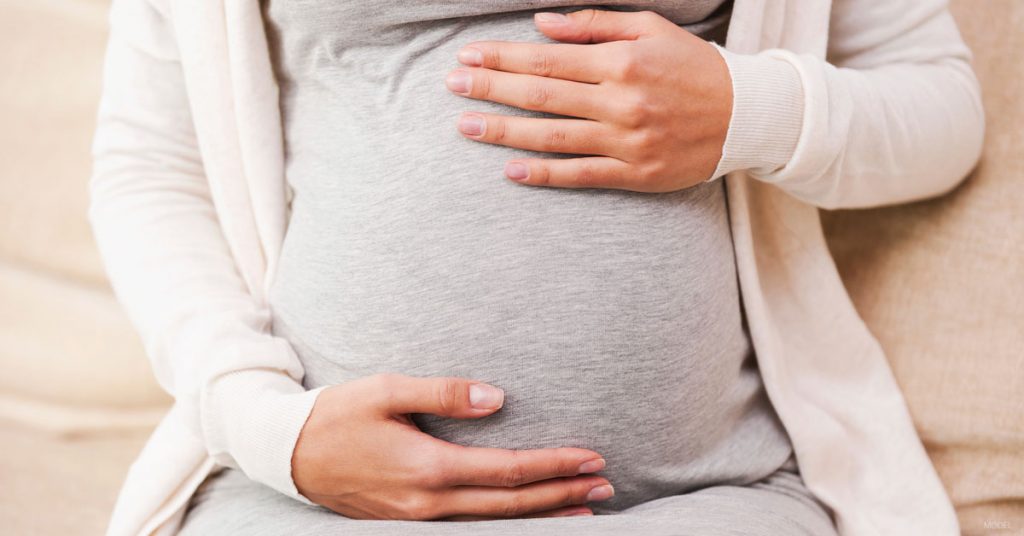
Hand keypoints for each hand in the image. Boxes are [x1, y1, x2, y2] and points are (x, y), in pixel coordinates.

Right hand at [292, 373, 612, 519]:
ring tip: (582, 508)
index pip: (508, 471)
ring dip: (542, 514)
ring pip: (494, 523)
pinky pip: (470, 526)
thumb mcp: (386, 390)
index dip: (554, 465)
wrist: (286, 453)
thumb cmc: (337, 414)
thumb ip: (445, 393)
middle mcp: (428, 502)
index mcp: (427, 467)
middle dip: (562, 495)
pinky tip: (525, 516)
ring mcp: (418, 518)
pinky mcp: (409, 520)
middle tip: (606, 486)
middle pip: (511, 505)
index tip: (591, 458)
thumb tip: (499, 399)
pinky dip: (507, 522)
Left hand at [445, 9, 732, 191]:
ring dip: (504, 132)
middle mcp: (619, 102)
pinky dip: (544, 175)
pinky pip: (580, 176)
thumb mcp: (650, 29)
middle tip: (452, 85)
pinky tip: (510, 171)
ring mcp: (625, 142)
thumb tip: (541, 25)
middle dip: (491, 88)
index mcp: (621, 62)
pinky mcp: (634, 174)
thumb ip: (593, 25)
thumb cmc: (693, 68)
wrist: (746, 116)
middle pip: (541, 95)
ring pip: (552, 137)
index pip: (547, 58)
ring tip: (467, 127)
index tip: (468, 56)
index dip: (502, 57)